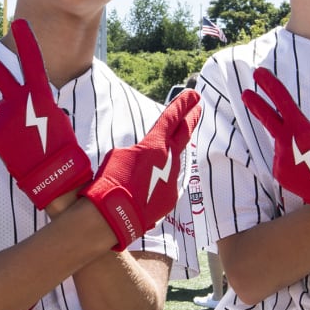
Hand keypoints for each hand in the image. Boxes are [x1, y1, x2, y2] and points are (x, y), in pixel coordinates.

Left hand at [0, 19, 91, 209]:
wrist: (53, 174)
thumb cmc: (60, 146)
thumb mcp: (55, 116)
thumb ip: (36, 103)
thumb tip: (16, 101)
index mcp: (41, 96)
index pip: (32, 61)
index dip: (26, 40)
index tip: (18, 22)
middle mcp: (20, 101)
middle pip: (1, 77)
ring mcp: (5, 115)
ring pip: (3, 112)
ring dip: (10, 122)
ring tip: (25, 139)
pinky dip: (3, 136)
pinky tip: (16, 146)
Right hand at [79, 90, 200, 250]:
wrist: (114, 214)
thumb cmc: (111, 180)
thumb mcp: (121, 155)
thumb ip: (140, 152)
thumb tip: (147, 158)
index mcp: (155, 144)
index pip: (172, 118)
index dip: (182, 104)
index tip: (193, 95)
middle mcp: (169, 159)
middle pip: (184, 134)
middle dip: (191, 118)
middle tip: (198, 107)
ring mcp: (172, 180)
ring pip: (173, 162)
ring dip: (169, 157)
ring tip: (161, 155)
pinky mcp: (170, 199)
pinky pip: (166, 184)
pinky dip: (159, 182)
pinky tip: (145, 188)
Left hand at [242, 67, 309, 223]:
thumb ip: (305, 126)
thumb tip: (291, 127)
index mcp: (301, 129)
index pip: (282, 100)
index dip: (270, 85)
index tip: (259, 73)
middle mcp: (286, 143)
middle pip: (267, 118)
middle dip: (256, 104)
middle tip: (245, 93)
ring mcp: (280, 159)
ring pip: (282, 145)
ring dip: (294, 149)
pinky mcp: (278, 173)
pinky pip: (283, 161)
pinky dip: (293, 163)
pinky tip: (307, 171)